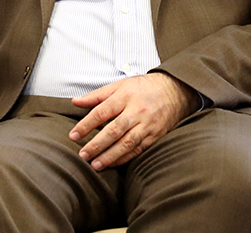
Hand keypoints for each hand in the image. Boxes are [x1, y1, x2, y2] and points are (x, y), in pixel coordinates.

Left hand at [69, 73, 199, 169]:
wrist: (176, 90)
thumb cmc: (144, 87)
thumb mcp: (120, 85)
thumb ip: (97, 95)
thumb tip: (75, 102)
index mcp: (125, 96)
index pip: (101, 112)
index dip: (86, 125)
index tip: (73, 136)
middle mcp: (136, 111)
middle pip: (113, 130)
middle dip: (96, 145)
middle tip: (82, 155)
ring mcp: (147, 125)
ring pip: (126, 143)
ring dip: (110, 156)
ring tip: (95, 165)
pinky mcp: (155, 136)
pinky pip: (138, 149)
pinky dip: (125, 158)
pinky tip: (113, 163)